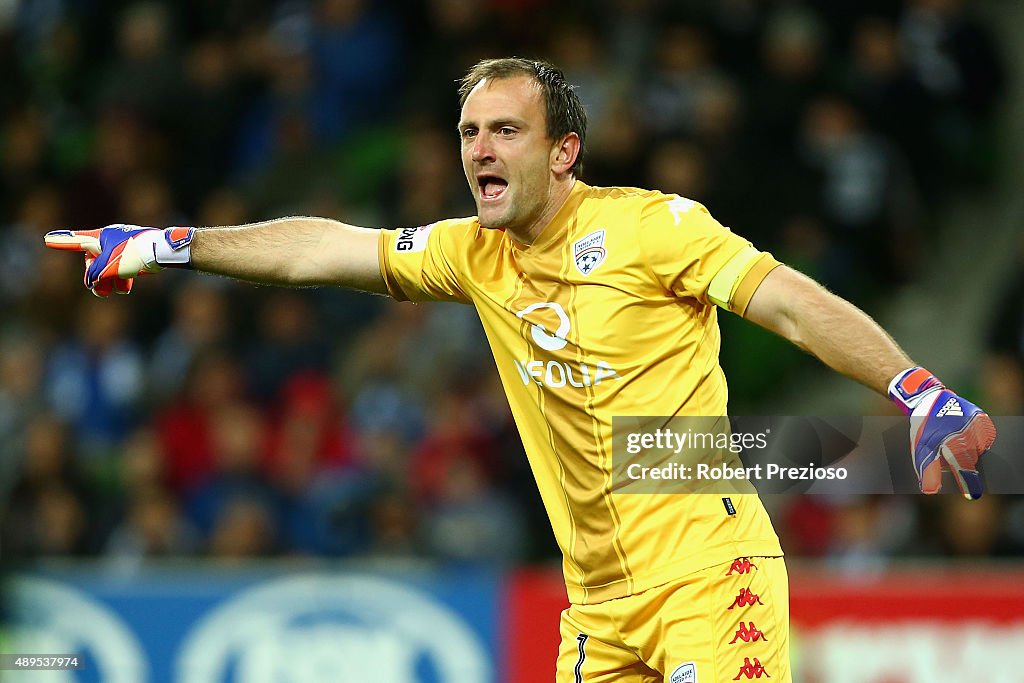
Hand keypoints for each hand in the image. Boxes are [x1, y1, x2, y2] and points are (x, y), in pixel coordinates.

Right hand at [44, 225, 193, 296]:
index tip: (47, 239)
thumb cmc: (133, 254)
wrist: (161, 251)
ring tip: (112, 291)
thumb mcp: (108, 267)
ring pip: (108, 268)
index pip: (75, 241)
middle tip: (99, 291)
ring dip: (108, 281)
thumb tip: (92, 281)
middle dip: (95, 277)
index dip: (61, 242)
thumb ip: (94, 275)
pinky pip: (122, 269)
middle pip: (92, 261)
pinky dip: (121, 278)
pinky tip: (125, 288)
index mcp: (99, 238)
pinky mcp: (133, 255)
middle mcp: (108, 241)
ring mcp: (121, 248)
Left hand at [889, 367, 995, 499]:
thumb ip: (928, 470)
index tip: (973, 496)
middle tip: (945, 446)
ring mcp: (978, 426)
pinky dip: (972, 439)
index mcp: (953, 442)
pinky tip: (961, 431)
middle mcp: (969, 434)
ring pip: (977, 450)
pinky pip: (982, 438)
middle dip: (958, 459)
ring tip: (951, 437)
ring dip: (966, 449)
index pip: (964, 469)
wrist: (931, 399)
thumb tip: (930, 491)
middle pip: (969, 460)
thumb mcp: (921, 449)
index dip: (968, 484)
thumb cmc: (924, 427)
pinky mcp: (983, 419)